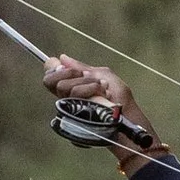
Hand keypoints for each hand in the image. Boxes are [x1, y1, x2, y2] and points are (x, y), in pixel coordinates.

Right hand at [41, 54, 161, 161]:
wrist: (130, 118)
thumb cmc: (120, 99)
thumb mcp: (104, 76)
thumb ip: (81, 67)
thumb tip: (62, 58)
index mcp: (72, 89)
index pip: (49, 79)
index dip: (53, 70)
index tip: (67, 68)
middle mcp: (68, 100)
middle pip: (55, 82)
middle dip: (76, 75)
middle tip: (93, 80)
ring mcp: (71, 111)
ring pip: (66, 88)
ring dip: (89, 84)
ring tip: (103, 91)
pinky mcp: (75, 121)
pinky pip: (75, 98)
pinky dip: (92, 91)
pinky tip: (102, 98)